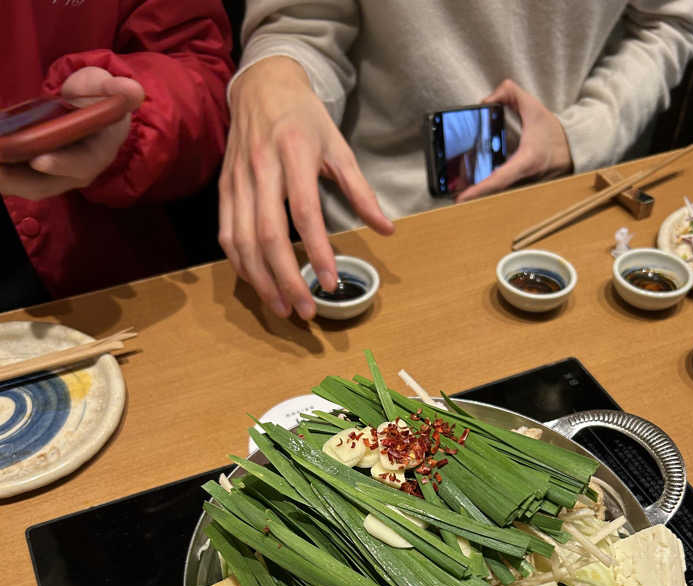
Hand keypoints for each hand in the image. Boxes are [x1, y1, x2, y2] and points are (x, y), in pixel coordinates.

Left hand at [0, 67, 142, 199]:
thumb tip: (133, 90)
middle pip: (47, 184)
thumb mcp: (107, 87)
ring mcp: (57, 177)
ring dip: (6, 180)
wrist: (94, 112)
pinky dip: (3, 174)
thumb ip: (115, 88)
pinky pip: (18, 180)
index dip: (61, 164)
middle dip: (18, 179)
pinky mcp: (39, 175)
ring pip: (29, 186)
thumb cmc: (100, 99)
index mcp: (97, 154)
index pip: (80, 164)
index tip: (38, 160)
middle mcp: (77, 173)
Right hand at [219, 56, 393, 320]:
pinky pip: (227, 234)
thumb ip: (361, 190)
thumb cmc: (305, 119)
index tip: (331, 282)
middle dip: (286, 278)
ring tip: (283, 308)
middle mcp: (261, 168)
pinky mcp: (223, 189)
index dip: (317, 251)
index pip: (304, 212)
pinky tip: (260, 284)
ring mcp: (237, 180)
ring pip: (242, 240)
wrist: (262, 85)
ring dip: (261, 280)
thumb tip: (387, 229)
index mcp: (295, 153)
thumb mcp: (339, 146)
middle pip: (267, 234)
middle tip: (306, 311)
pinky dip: (241, 264)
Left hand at [455, 79, 572, 203]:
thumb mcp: (533, 106)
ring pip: (497, 194)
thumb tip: (485, 100)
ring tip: (455, 193)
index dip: (481, 189)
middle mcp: (524, 177)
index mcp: (526, 160)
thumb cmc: (553, 131)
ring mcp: (523, 185)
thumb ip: (510, 93)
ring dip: (478, 195)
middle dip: (473, 195)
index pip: (500, 178)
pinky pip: (502, 190)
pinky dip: (487, 190)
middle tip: (451, 196)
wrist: (573, 149)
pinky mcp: (521, 187)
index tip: (463, 197)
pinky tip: (470, 187)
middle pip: (494, 191)